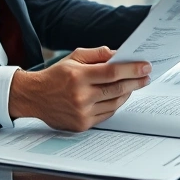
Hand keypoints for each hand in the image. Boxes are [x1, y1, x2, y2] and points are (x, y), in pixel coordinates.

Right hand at [9, 46, 149, 131]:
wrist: (34, 97)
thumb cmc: (55, 75)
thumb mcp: (73, 57)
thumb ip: (97, 54)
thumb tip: (118, 55)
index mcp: (78, 76)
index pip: (112, 72)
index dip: (132, 69)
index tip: (146, 66)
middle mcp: (80, 96)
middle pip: (117, 89)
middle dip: (135, 82)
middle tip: (146, 76)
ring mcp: (81, 112)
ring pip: (115, 103)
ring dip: (127, 93)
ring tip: (134, 85)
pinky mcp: (82, 124)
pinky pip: (107, 114)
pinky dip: (115, 104)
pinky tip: (119, 96)